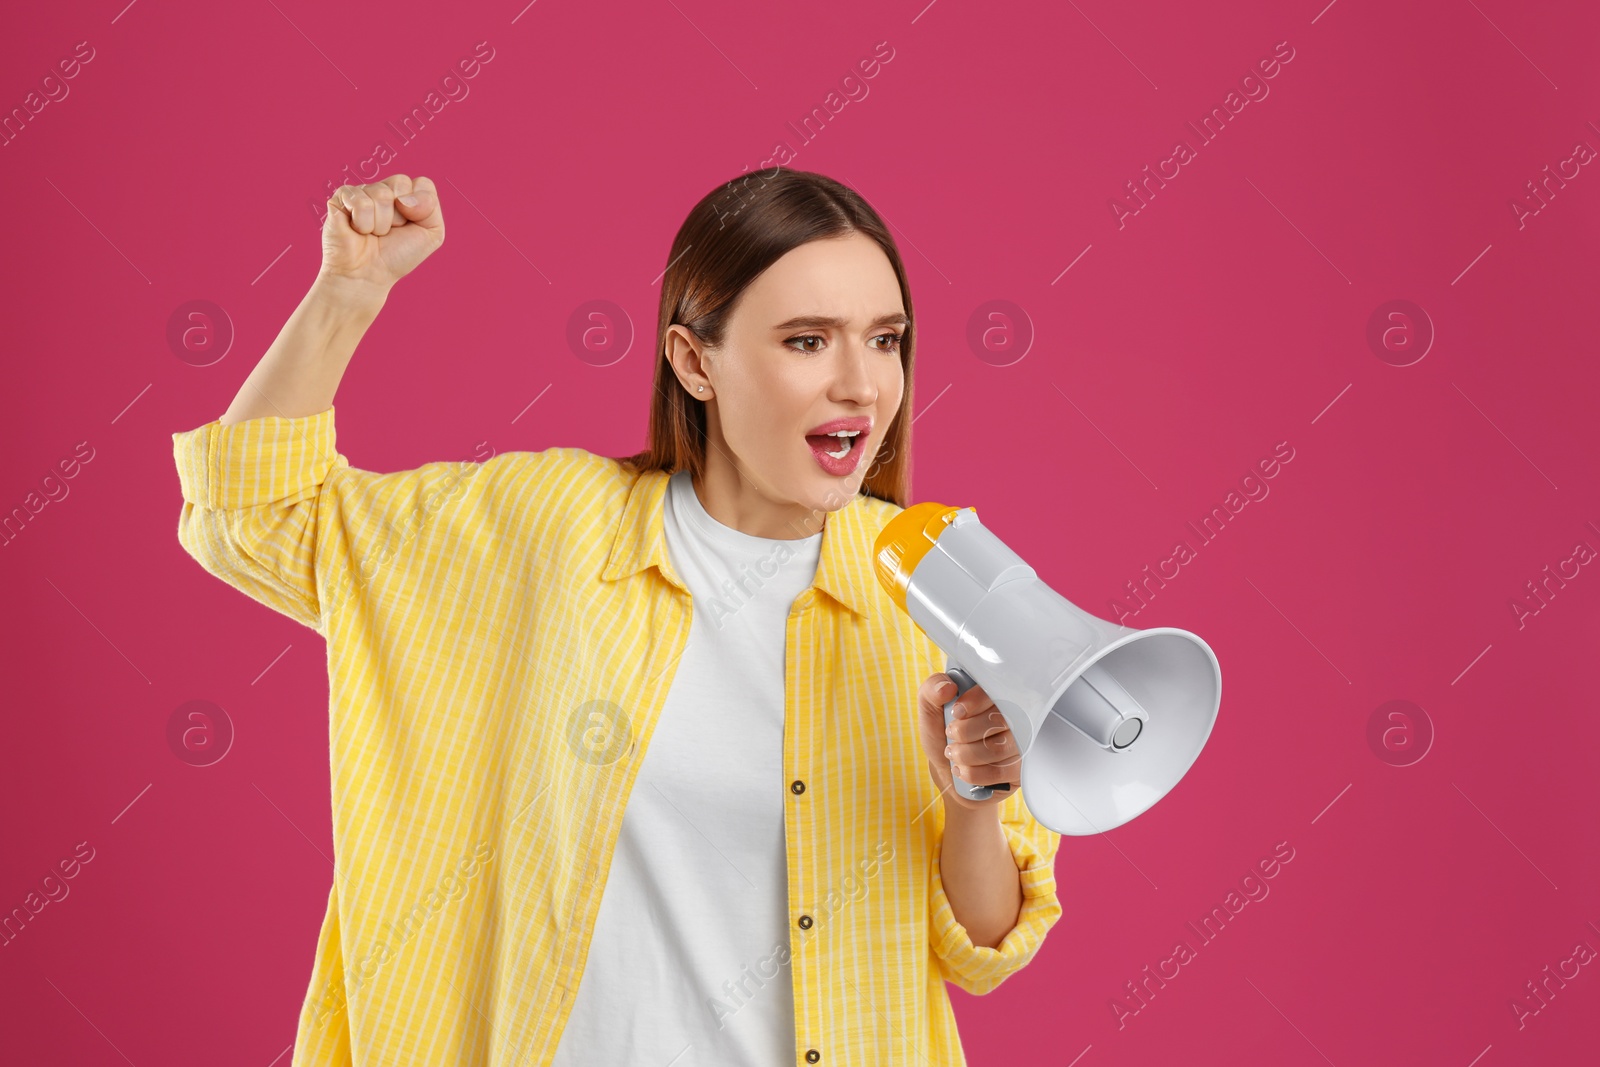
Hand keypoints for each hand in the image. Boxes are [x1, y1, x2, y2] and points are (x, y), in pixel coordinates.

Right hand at [320, 174, 445, 295]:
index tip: (409, 226)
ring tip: (372, 233)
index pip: (422, 184)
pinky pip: (361, 202)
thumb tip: (405, 197)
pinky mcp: (341, 198)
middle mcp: (383, 189)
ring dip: (381, 224)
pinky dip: (363, 223)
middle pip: (401, 184)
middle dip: (400, 216)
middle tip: (389, 231)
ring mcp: (362, 191)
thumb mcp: (431, 234)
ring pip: (382, 195)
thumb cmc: (397, 255)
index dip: (421, 207)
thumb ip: (431, 206)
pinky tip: (357, 230)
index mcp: (405, 195)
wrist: (368, 275)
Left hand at [916, 672, 1021, 810]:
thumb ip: (932, 690)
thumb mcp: (930, 709)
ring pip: (998, 747)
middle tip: (951, 734)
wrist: (947, 771)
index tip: (956, 712)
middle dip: (965, 732)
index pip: (996, 690)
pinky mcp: (1020, 768)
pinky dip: (974, 773)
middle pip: (999, 720)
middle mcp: (1013, 716)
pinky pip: (1001, 771)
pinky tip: (962, 769)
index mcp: (992, 694)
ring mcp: (1020, 743)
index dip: (975, 702)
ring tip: (953, 753)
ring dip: (966, 754)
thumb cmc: (942, 735)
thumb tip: (947, 687)